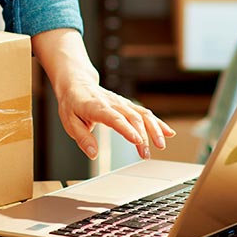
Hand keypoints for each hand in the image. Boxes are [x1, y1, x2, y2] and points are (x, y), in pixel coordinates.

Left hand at [54, 77, 175, 161]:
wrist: (76, 83)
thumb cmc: (72, 103)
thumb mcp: (69, 122)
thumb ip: (83, 138)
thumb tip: (93, 154)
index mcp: (96, 107)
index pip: (114, 118)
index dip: (126, 129)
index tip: (137, 141)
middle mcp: (112, 103)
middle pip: (132, 117)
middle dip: (142, 135)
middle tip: (146, 154)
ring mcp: (121, 103)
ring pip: (142, 114)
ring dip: (154, 129)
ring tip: (162, 145)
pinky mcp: (127, 105)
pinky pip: (144, 113)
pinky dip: (157, 122)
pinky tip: (168, 132)